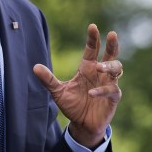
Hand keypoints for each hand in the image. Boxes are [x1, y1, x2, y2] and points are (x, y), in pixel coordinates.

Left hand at [33, 23, 121, 148]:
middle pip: (111, 54)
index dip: (93, 38)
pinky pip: (112, 89)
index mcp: (87, 67)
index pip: (92, 49)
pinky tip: (91, 93)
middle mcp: (100, 73)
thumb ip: (49, 80)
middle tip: (112, 34)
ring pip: (117, 68)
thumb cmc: (72, 105)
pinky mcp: (113, 97)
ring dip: (110, 66)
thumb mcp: (58, 92)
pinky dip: (102, 90)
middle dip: (112, 44)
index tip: (93, 26)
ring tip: (99, 66)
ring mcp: (108, 84)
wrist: (81, 125)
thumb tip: (35, 67)